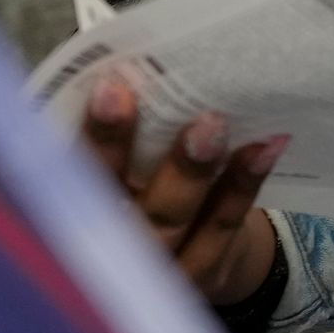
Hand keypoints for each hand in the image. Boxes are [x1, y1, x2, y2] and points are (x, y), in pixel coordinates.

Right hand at [79, 74, 283, 305]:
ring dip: (193, 172)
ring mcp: (153, 266)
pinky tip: (262, 148)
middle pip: (115, 202)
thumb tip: (131, 58)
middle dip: (129, 152)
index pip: (70, 173)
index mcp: (72, 207)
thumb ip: (111, 121)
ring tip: (214, 125)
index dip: (92, 135)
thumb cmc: (136, 180)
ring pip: (171, 219)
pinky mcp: (199, 275)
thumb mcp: (110, 159)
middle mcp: (105, 245)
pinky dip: (241, 187)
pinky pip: (220, 230)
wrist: (184, 248)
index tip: (111, 89)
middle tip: (153, 105)